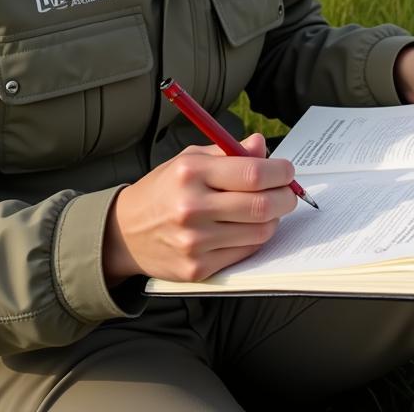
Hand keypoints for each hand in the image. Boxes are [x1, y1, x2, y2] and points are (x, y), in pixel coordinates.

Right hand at [103, 133, 297, 285]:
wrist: (125, 232)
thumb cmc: (164, 189)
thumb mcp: (189, 159)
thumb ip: (227, 151)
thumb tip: (261, 146)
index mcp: (191, 173)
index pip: (252, 173)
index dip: (279, 172)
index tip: (287, 170)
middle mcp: (192, 208)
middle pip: (262, 205)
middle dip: (286, 197)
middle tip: (288, 191)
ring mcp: (195, 242)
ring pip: (259, 232)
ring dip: (274, 219)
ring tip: (267, 208)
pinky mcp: (198, 268)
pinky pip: (245, 252)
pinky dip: (255, 238)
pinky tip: (247, 227)